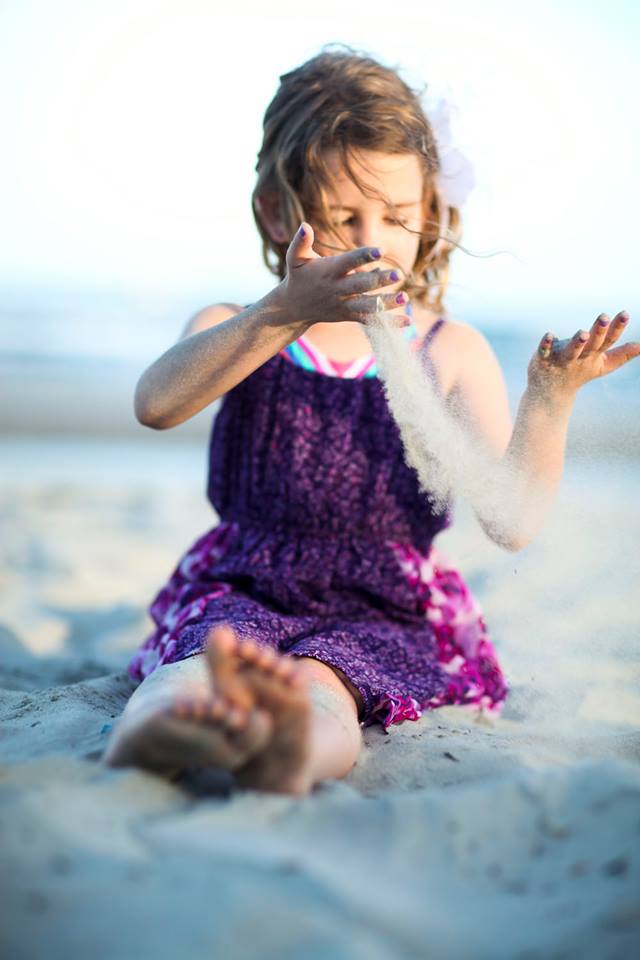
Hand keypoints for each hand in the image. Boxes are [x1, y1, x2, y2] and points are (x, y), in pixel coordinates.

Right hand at [279, 222, 408, 327]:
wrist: (292, 309)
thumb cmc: (297, 277)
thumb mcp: (294, 259)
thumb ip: (300, 243)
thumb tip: (305, 225)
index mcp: (329, 272)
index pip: (348, 262)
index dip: (364, 256)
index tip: (380, 250)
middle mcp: (338, 289)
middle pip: (361, 285)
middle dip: (379, 280)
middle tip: (398, 274)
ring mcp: (344, 304)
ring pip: (367, 305)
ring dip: (386, 303)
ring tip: (405, 298)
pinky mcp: (349, 315)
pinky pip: (370, 320)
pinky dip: (388, 322)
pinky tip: (407, 322)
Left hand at [527, 311, 639, 403]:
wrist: (551, 393)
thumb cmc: (579, 373)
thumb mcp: (602, 365)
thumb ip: (621, 355)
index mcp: (594, 356)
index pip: (608, 341)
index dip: (617, 328)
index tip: (625, 313)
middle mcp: (579, 358)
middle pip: (591, 345)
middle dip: (598, 331)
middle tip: (604, 317)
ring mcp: (562, 360)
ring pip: (571, 351)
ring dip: (577, 342)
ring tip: (584, 333)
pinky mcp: (543, 360)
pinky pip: (545, 351)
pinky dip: (546, 344)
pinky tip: (549, 335)